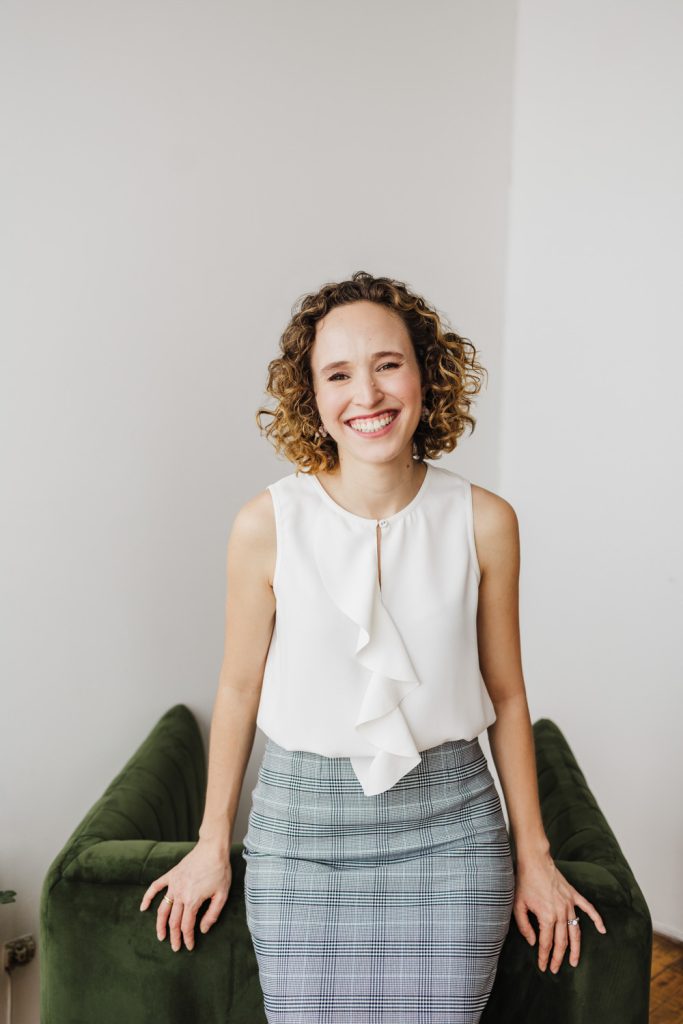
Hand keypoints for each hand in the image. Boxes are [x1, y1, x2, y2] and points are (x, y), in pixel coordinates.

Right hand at [139, 838, 231, 951]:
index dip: (187, 939)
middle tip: (175, 948)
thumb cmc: (220, 871)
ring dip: (160, 925)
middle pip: (174, 921)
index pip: (187, 926)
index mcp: (193, 900)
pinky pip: (155, 887)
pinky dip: (148, 897)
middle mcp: (180, 894)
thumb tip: (203, 930)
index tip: (189, 946)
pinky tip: (143, 907)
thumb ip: (212, 914)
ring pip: (162, 909)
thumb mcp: (222, 895)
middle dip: (174, 937)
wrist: (213, 849)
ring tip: (160, 936)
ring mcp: (173, 884)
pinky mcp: (171, 875)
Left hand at [513, 849, 606, 972]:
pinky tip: (603, 930)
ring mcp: (569, 904)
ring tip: (575, 961)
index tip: (543, 967)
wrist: (534, 860)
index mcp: (547, 916)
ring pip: (576, 931)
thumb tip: (533, 943)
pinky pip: (588, 909)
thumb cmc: (524, 882)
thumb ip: (525, 926)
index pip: (546, 943)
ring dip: (576, 948)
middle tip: (555, 969)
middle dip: (558, 957)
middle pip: (562, 942)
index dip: (544, 957)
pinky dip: (597, 919)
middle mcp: (561, 912)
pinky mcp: (574, 895)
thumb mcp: (518, 905)